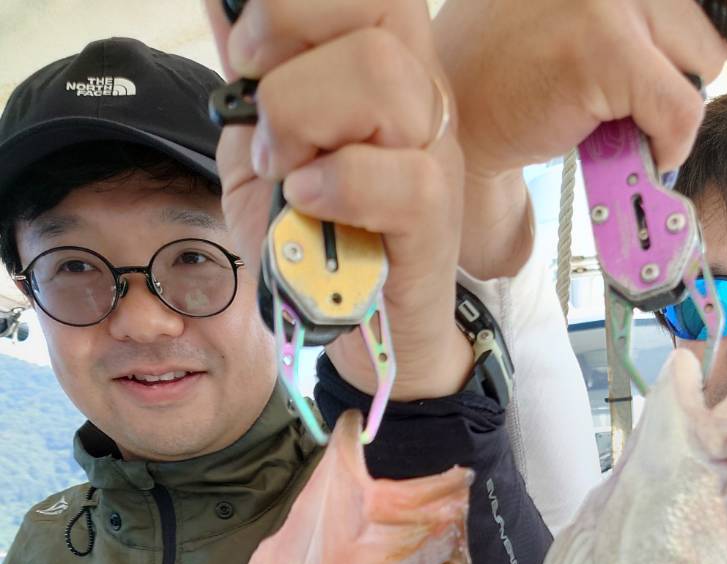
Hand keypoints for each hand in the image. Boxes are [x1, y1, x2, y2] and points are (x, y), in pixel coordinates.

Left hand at [203, 0, 471, 400]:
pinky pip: (403, 176)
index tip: (249, 60)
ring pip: (384, 78)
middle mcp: (420, 96)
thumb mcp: (262, 143)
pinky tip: (309, 206)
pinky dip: (337, 186)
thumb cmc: (317, 239)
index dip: (290, 6)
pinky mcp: (436, 218)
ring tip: (287, 172)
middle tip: (263, 121)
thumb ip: (249, 74)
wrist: (360, 328)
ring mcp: (436, 154)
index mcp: (385, 61)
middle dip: (287, 51)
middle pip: (375, 14)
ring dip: (304, 118)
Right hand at [435, 0, 726, 180]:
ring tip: (616, 108)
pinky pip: (680, 108)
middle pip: (715, 21)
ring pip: (704, 62)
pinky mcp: (602, 45)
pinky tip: (627, 143)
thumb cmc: (530, 68)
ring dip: (671, 103)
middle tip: (630, 88)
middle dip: (686, 67)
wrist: (463, 117)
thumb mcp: (602, 15)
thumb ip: (662, 9)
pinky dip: (666, 142)